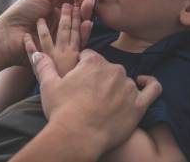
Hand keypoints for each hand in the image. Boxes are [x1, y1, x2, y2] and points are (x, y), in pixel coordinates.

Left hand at [0, 0, 94, 65]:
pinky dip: (84, 32)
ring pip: (80, 23)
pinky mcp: (65, 48)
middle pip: (79, 10)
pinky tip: (87, 23)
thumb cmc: (22, 13)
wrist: (8, 36)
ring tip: (88, 5)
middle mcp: (61, 19)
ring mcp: (63, 33)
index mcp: (56, 5)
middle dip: (86, 2)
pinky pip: (77, 41)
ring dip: (86, 13)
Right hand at [29, 49, 161, 154]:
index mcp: (93, 62)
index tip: (77, 80)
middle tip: (89, 95)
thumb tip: (36, 53)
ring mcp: (128, 86)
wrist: (77, 137)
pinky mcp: (139, 104)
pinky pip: (153, 89)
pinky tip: (143, 84)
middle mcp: (113, 69)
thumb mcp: (48, 85)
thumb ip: (44, 66)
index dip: (82, 68)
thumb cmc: (61, 110)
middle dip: (99, 79)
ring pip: (124, 80)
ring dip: (117, 87)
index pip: (89, 57)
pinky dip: (150, 84)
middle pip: (107, 68)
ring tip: (106, 103)